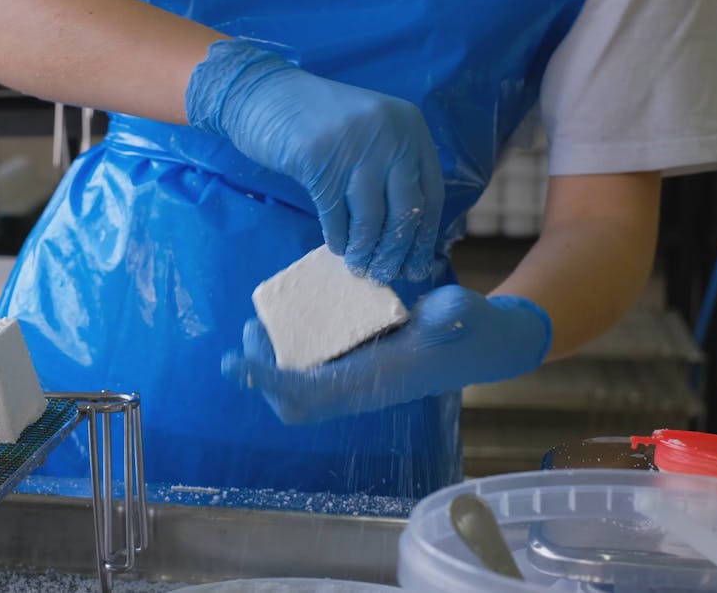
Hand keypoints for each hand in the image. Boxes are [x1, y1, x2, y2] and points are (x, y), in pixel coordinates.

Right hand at [187, 39, 443, 283]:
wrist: (264, 95)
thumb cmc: (315, 119)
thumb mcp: (368, 133)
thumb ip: (390, 166)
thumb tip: (407, 232)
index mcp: (410, 127)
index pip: (431, 192)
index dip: (424, 235)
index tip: (416, 266)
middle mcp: (391, 134)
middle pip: (406, 208)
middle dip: (396, 250)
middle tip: (386, 276)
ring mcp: (355, 145)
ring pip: (372, 216)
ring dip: (365, 250)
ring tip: (359, 268)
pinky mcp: (320, 159)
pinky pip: (335, 213)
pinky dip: (338, 236)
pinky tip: (337, 247)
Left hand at [221, 285, 552, 422]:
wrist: (480, 342)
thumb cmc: (468, 329)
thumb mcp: (462, 314)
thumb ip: (453, 314)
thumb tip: (446, 314)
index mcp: (375, 381)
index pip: (310, 391)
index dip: (269, 379)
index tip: (236, 361)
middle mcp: (360, 388)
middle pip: (294, 402)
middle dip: (263, 375)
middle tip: (253, 330)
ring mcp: (356, 380)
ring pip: (299, 389)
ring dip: (272, 364)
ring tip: (261, 325)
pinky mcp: (356, 367)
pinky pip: (312, 370)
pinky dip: (291, 353)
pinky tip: (289, 321)